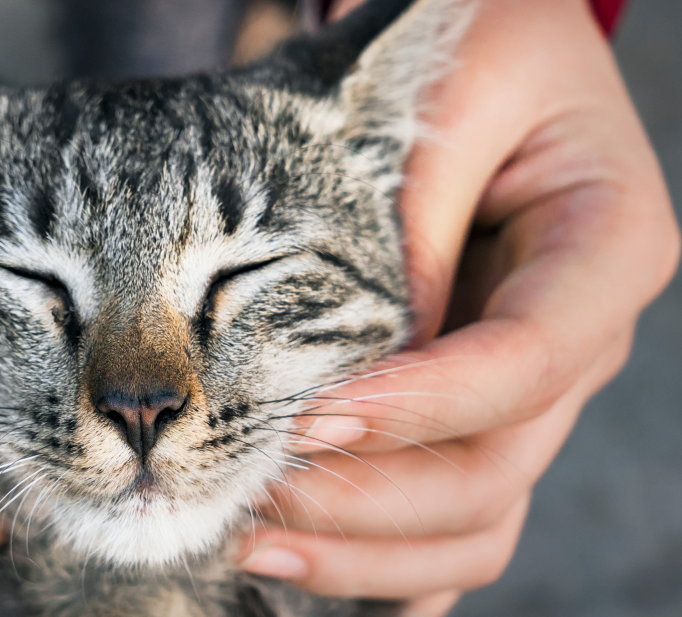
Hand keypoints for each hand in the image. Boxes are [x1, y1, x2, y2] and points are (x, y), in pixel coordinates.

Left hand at [237, 0, 679, 613]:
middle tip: (246, 493)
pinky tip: (312, 574)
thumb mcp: (449, 94)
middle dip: (368, 497)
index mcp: (606, 252)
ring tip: (249, 542)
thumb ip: (411, 221)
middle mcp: (577, 338)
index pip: (525, 364)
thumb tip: (355, 368)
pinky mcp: (478, 407)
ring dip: (366, 550)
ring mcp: (530, 387)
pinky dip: (389, 560)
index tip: (309, 417)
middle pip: (494, 468)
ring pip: (475, 517)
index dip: (421, 407)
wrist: (487, 39)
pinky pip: (453, 516)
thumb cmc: (474, 44)